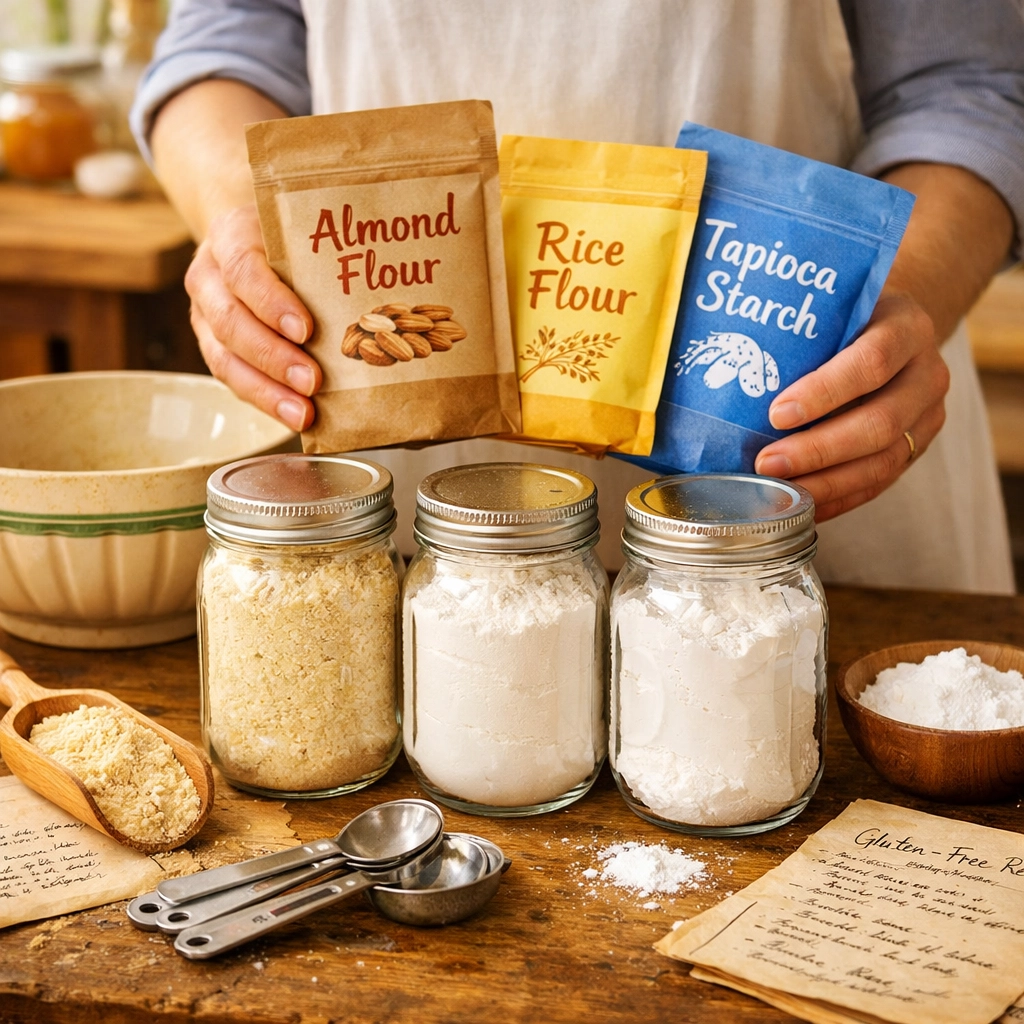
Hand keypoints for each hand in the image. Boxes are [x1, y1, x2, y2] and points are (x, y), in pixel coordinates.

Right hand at [185, 204, 319, 430]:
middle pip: (231, 321)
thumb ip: (327, 253)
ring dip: (266, 390)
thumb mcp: (303, 231)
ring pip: (224, 358)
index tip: (305, 330)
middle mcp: (209, 276)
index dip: (271, 302)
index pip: (244, 268)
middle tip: (312, 381)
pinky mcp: (213, 345)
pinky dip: (264, 399)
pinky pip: (232, 377)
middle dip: (273, 357)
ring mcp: (205, 314)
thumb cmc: (288, 237)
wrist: (252, 238)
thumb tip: (380, 283)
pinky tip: (292, 414)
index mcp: (230, 236)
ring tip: (301, 413)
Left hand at [753, 292, 949, 521]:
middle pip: (879, 423)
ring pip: (882, 462)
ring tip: (778, 490)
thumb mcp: (831, 309)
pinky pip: (878, 483)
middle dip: (817, 450)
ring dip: (825, 482)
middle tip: (767, 463)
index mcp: (907, 328)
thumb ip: (800, 332)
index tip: (776, 414)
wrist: (891, 331)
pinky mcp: (914, 449)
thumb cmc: (845, 318)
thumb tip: (728, 367)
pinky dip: (837, 498)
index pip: (872, 361)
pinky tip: (801, 504)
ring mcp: (925, 417)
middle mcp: (926, 375)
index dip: (824, 392)